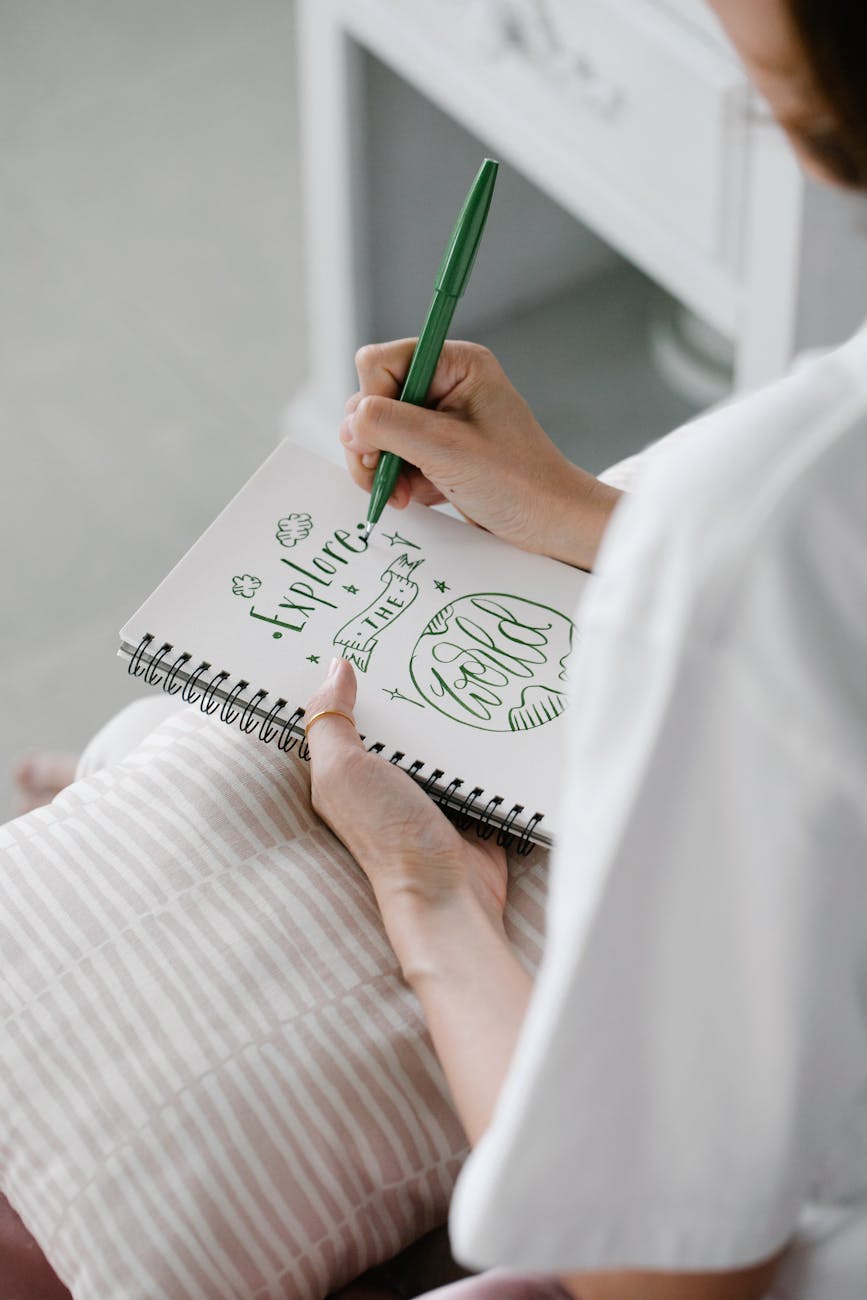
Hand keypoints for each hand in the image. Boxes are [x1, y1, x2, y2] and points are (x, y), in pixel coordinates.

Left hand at [304, 658, 508, 969]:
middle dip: (405, 681)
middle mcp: (383, 779)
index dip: (343, 675)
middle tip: (419, 629)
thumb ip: (330, 721)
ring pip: (436, 730)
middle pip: (394, 716)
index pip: (340, 712)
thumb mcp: (343, 773)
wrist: (449, 894)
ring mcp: (427, 788)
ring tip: (463, 650)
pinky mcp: (467, 797)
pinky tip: (493, 698)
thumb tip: (335, 667)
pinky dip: (481, 734)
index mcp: (345, 772)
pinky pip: (474, 753)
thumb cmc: (387, 836)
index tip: (356, 627)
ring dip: (448, 704)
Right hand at [340, 339, 621, 570]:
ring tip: (403, 495)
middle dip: (371, 442)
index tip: (379, 444)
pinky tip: (417, 498)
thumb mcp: (446, 450)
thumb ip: (390, 425)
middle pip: (372, 398)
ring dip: (381, 466)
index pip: (381, 363)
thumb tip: (351, 421)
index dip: (371, 402)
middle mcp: (445, 384)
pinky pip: (393, 456)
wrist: (551, 524)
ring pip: (376, 431)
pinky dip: (396, 480)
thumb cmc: (517, 483)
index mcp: (456, 365)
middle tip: (384, 477)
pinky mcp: (436, 450)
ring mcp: (439, 418)